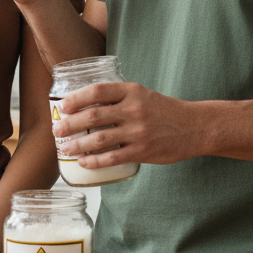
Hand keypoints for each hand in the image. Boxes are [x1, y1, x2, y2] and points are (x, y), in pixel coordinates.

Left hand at [54, 82, 207, 166]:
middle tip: (56, 130)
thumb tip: (84, 105)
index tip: (62, 106)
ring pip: (100, 138)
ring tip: (65, 148)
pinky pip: (113, 157)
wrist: (195, 126)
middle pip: (94, 115)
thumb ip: (117, 98)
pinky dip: (95, 161)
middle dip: (70, 124)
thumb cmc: (163, 110)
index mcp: (131, 91)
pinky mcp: (143, 151)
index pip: (97, 91)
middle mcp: (133, 109)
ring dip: (78, 144)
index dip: (76, 98)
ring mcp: (138, 131)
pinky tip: (84, 162)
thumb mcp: (142, 94)